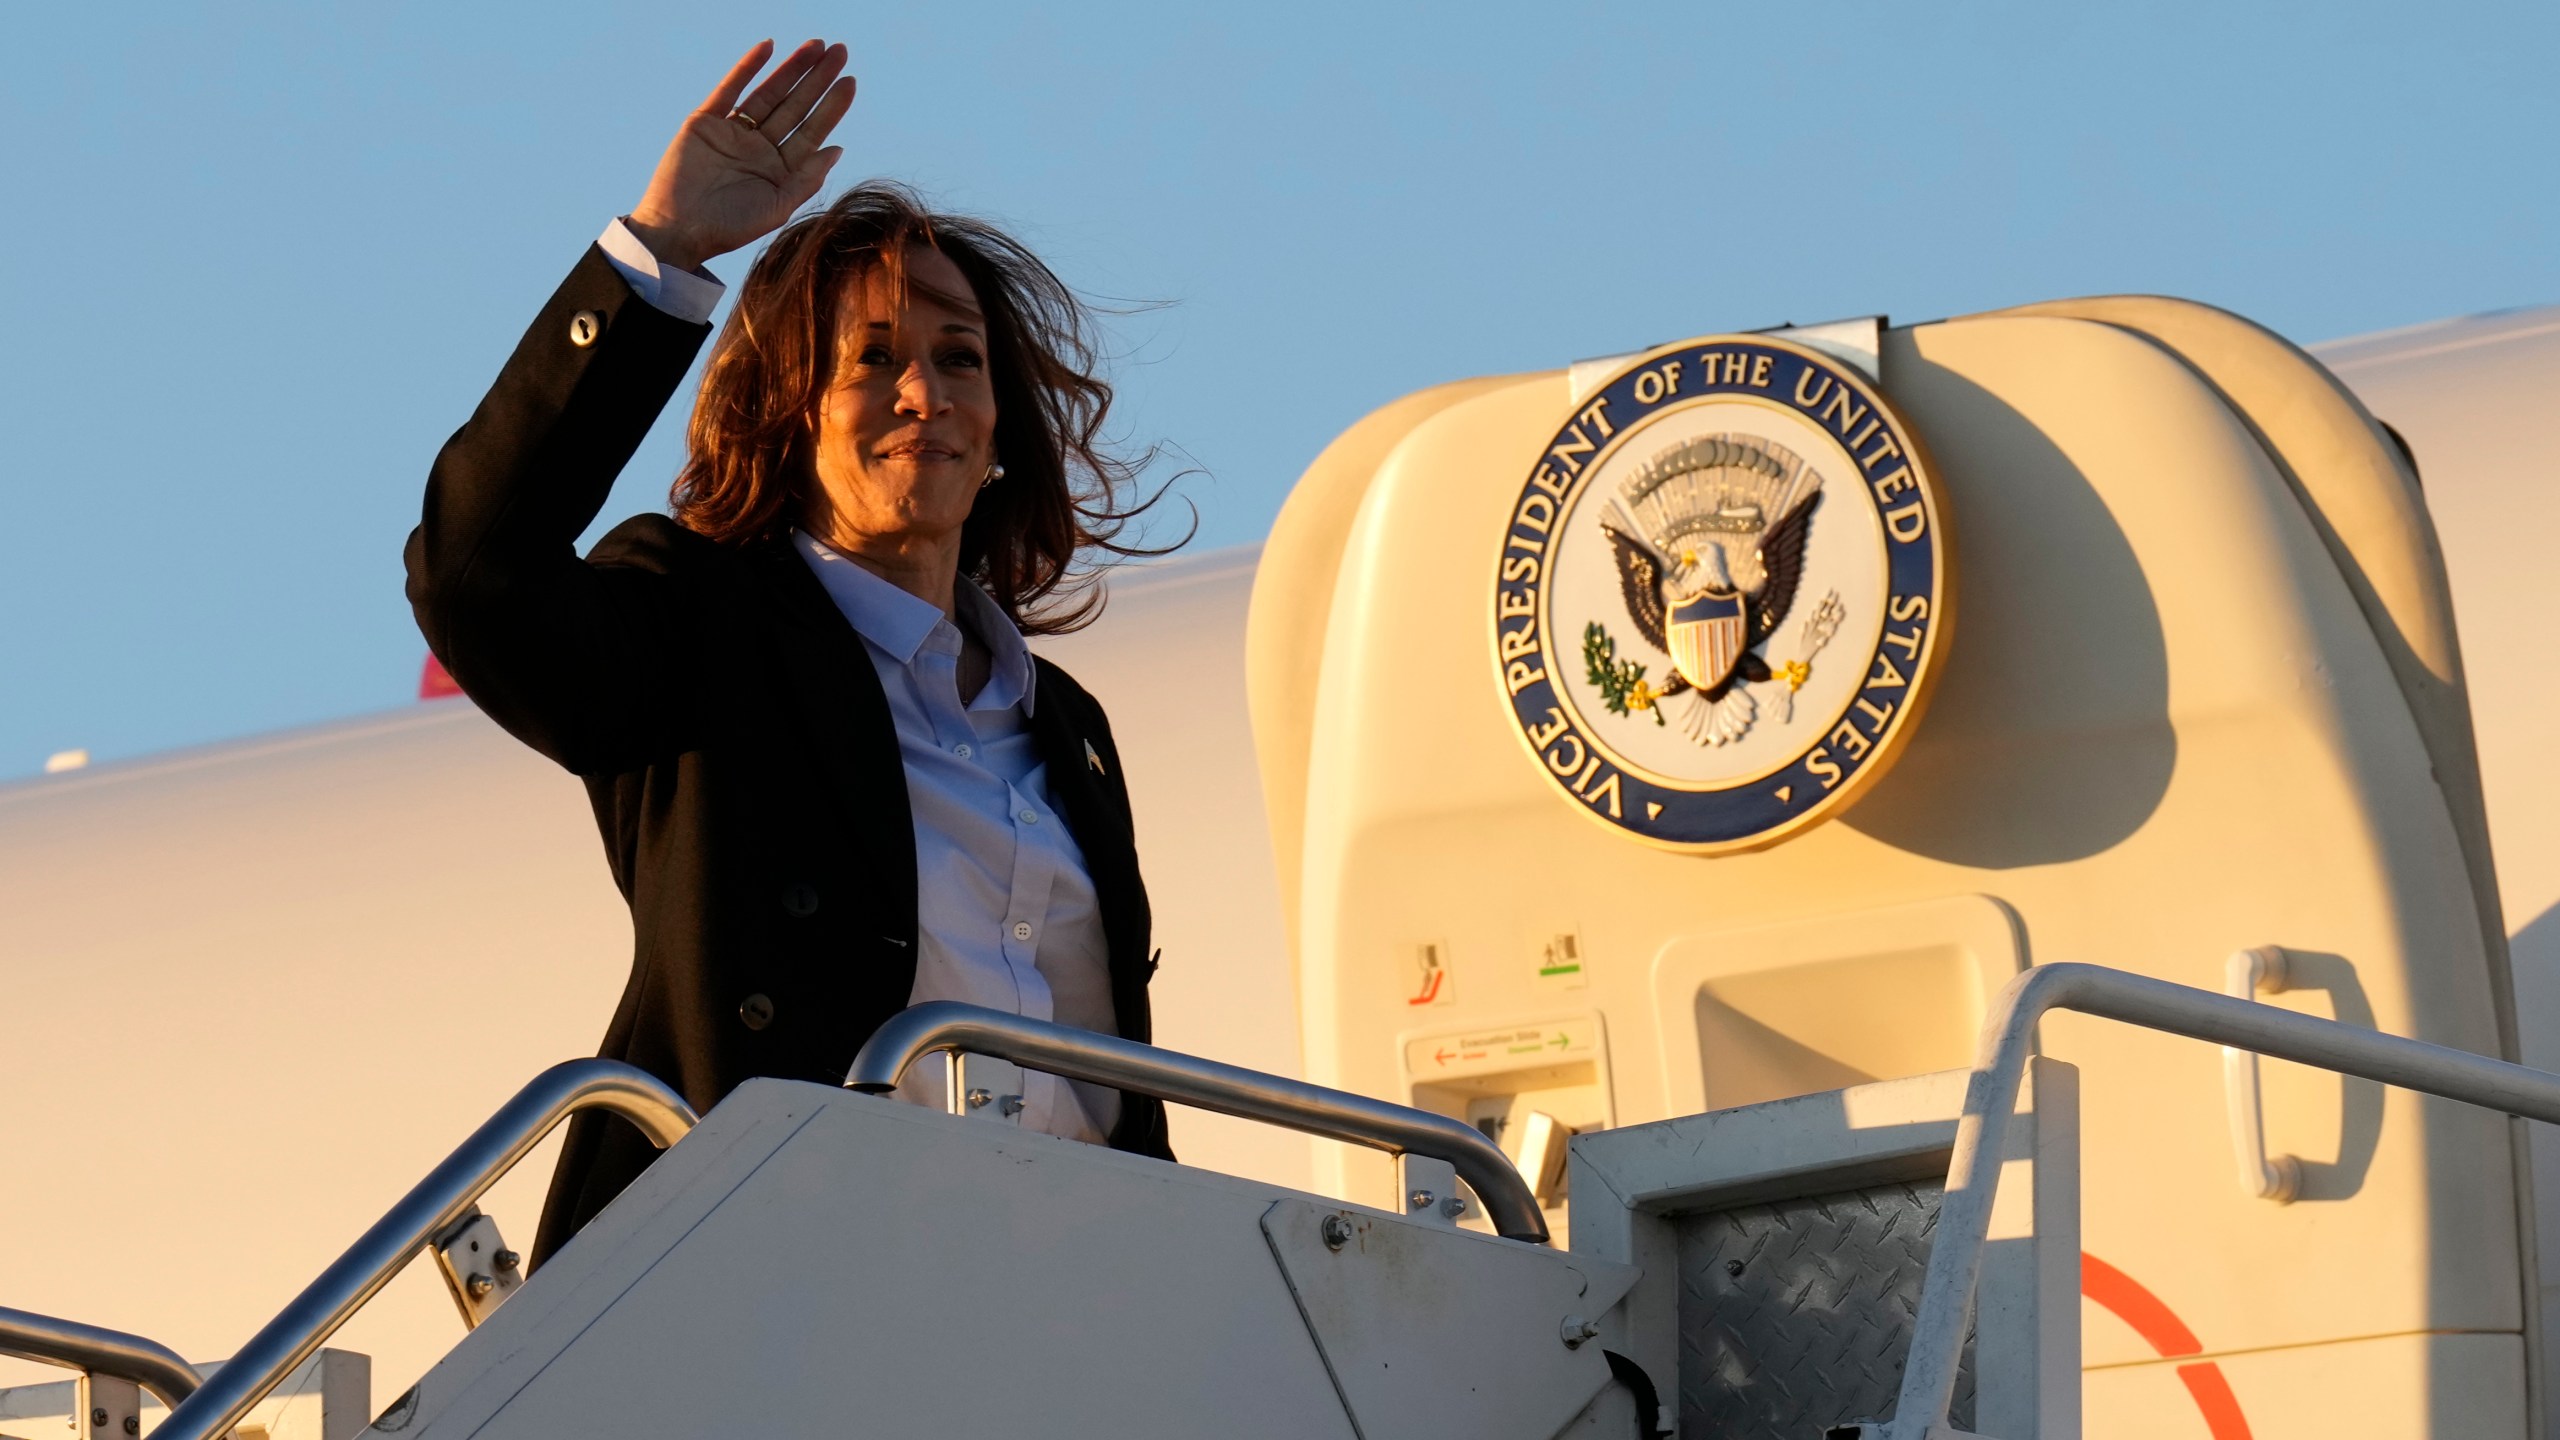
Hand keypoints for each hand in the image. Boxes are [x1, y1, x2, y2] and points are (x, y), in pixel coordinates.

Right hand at [626, 40, 854, 270]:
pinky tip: (767, 48)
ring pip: (768, 93)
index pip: (812, 131)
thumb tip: (837, 149)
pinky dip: (747, 68)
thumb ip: (807, 179)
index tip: (850, 82)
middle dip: (817, 79)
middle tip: (840, 51)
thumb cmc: (729, 228)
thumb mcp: (777, 207)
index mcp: (780, 169)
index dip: (832, 106)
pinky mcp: (705, 122)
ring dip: (791, 69)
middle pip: (795, 106)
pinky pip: (729, 89)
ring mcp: (733, 132)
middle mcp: (760, 148)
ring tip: (816, 46)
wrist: (678, 230)